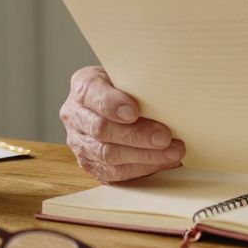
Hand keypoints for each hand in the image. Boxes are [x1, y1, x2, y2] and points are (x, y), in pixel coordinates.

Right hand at [60, 66, 183, 182]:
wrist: (115, 103)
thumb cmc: (126, 87)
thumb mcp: (129, 75)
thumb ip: (139, 83)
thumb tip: (167, 96)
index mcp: (83, 86)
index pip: (91, 94)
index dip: (112, 104)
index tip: (134, 111)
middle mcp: (75, 115)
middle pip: (101, 129)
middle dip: (136, 135)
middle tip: (163, 137)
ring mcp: (80, 143)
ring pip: (108, 155)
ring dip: (144, 155)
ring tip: (172, 152)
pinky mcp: (91, 165)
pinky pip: (115, 172)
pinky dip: (143, 168)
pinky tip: (163, 161)